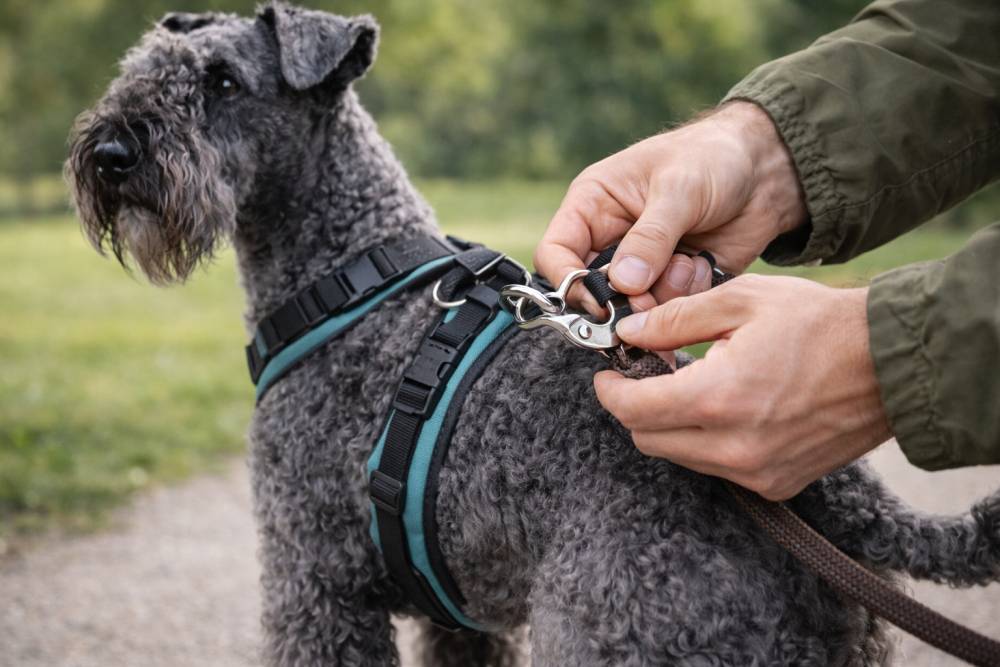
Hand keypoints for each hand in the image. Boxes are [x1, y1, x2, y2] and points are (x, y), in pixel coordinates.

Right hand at [534, 102, 806, 312]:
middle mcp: (610, 239)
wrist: (768, 171)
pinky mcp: (671, 282)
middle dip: (622, 300)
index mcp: (593, 205)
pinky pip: (667, 309)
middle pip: (590, 291)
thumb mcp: (679, 189)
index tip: (599, 302)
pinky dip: (687, 295)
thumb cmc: (714, 158)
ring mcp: (641, 265)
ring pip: (631, 306)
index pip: (556, 253)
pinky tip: (704, 265)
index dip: (568, 281)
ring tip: (689, 263)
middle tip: (649, 297)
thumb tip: (622, 284)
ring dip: (661, 295)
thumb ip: (650, 238)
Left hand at [593, 275, 892, 499]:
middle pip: (648, 440)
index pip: (632, 410)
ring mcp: (756, 473)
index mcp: (718, 398)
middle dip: (635, 407)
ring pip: (679, 457)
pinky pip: (714, 468)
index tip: (607, 374)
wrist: (891, 364)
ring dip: (669, 425)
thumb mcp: (741, 300)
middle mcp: (732, 448)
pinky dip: (704, 442)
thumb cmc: (820, 324)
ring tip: (687, 386)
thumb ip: (674, 319)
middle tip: (646, 375)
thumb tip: (628, 333)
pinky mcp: (776, 484)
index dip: (609, 390)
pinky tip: (722, 408)